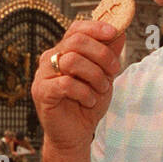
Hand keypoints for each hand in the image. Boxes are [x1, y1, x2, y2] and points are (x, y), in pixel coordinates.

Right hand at [31, 20, 124, 151]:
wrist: (75, 134)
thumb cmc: (87, 103)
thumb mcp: (105, 76)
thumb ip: (109, 54)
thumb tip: (120, 31)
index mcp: (63, 51)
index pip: (76, 29)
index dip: (95, 27)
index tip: (113, 32)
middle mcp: (50, 59)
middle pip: (76, 41)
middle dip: (102, 54)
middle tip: (114, 70)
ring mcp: (43, 75)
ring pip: (72, 60)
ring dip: (95, 75)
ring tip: (101, 89)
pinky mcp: (42, 92)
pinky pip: (66, 84)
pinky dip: (84, 92)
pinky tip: (89, 101)